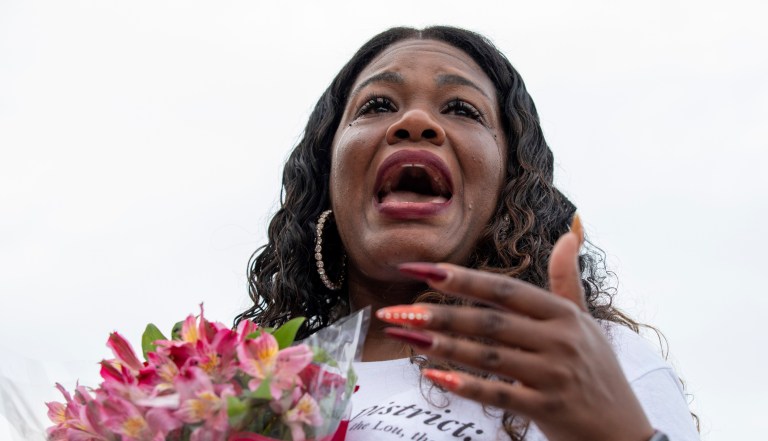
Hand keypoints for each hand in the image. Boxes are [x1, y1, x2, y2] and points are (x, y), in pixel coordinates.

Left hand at [377, 227, 654, 440]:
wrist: (624, 430)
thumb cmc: (597, 370)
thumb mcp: (584, 320)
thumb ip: (567, 279)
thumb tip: (568, 232)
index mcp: (562, 314)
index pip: (505, 290)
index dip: (462, 279)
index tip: (423, 269)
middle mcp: (559, 340)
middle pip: (489, 321)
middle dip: (439, 313)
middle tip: (396, 310)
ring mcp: (553, 375)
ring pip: (488, 356)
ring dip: (443, 345)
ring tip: (406, 335)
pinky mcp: (547, 408)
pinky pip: (499, 395)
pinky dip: (466, 385)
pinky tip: (433, 376)